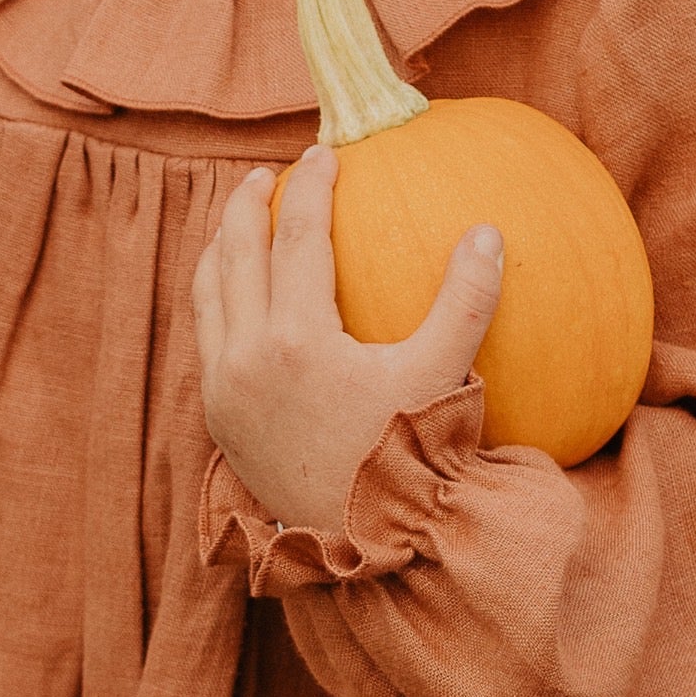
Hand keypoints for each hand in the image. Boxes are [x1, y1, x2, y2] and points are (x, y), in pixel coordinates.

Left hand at [192, 147, 503, 533]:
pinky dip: (217, 293)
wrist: (359, 540)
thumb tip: (489, 231)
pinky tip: (241, 287)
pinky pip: (207, 332)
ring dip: (223, 245)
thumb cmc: (406, 456)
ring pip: (208, 290)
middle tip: (270, 174)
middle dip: (249, 203)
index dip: (311, 187)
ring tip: (244, 218)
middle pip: (234, 252)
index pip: (295, 235)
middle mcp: (245, 358)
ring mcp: (223, 388)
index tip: (325, 155)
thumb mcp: (441, 376)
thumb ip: (468, 301)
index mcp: (295, 339)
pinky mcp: (216, 415)